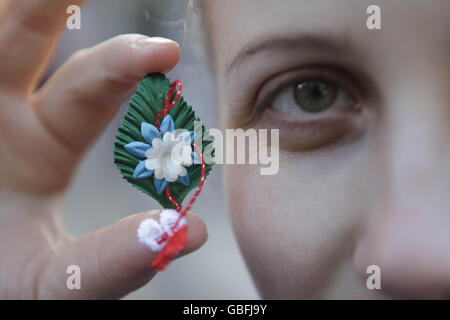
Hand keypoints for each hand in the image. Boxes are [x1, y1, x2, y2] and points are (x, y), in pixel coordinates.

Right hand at [0, 0, 206, 298]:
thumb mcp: (54, 282)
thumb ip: (114, 264)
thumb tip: (191, 231)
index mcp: (44, 145)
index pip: (92, 86)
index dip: (126, 64)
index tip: (167, 52)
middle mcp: (3, 115)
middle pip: (25, 35)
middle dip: (50, 1)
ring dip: (15, 6)